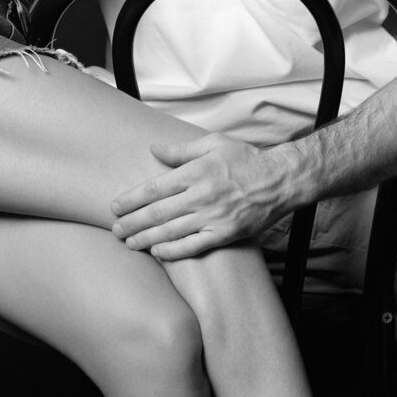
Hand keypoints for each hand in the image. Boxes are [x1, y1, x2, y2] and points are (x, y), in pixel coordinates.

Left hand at [111, 135, 302, 258]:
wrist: (281, 180)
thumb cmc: (247, 159)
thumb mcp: (214, 143)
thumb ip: (181, 149)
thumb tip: (153, 149)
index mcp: (196, 171)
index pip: (154, 188)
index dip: (131, 199)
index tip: (115, 206)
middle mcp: (201, 195)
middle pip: (157, 212)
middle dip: (132, 222)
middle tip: (114, 229)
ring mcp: (213, 216)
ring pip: (171, 231)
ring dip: (146, 239)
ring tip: (129, 243)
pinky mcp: (225, 233)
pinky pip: (193, 246)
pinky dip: (173, 251)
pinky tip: (158, 253)